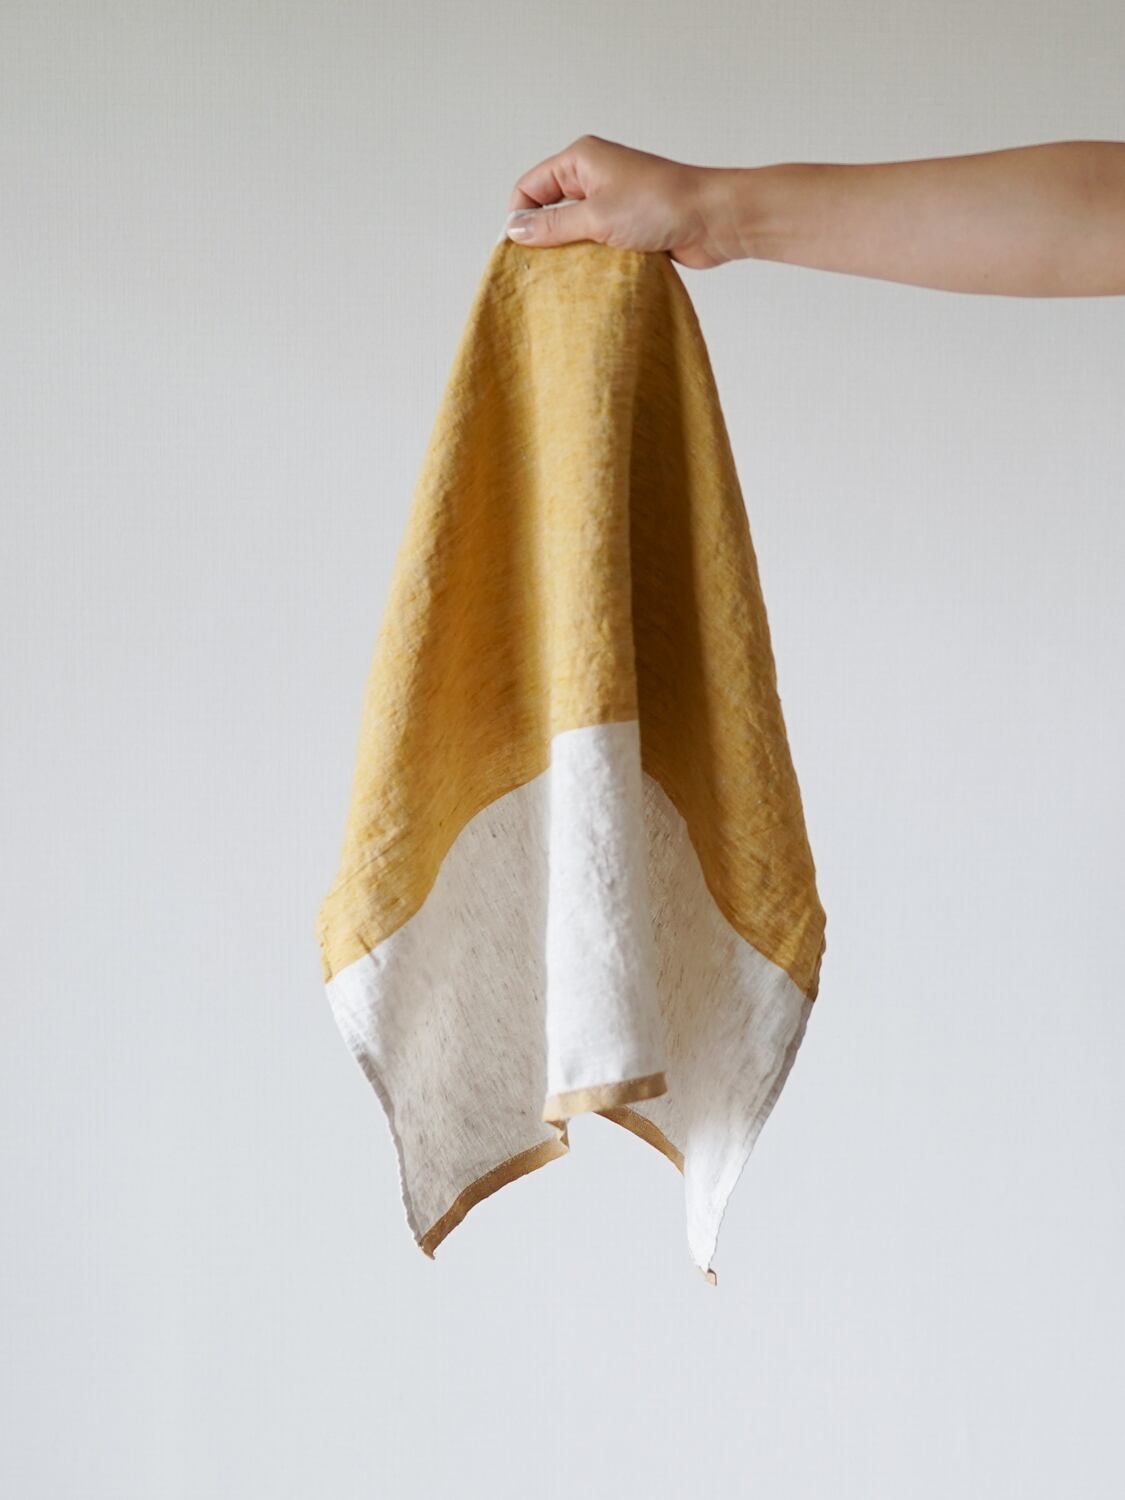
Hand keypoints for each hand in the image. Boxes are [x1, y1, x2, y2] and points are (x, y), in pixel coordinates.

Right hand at [505, 134, 739, 268]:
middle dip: (543, 238)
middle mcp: (593, 176)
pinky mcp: (627, 225)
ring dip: (569, 253)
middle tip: (538, 271)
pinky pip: (596, 243)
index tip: (517, 253)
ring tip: (564, 277)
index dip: (519, 218)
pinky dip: (591, 260)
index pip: (531, 187)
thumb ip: (553, 226)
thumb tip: (514, 230)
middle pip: (550, 209)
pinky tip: (588, 278)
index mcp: (580, 160)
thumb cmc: (659, 205)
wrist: (711, 220)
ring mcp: (611, 201)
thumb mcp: (596, 217)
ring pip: (573, 230)